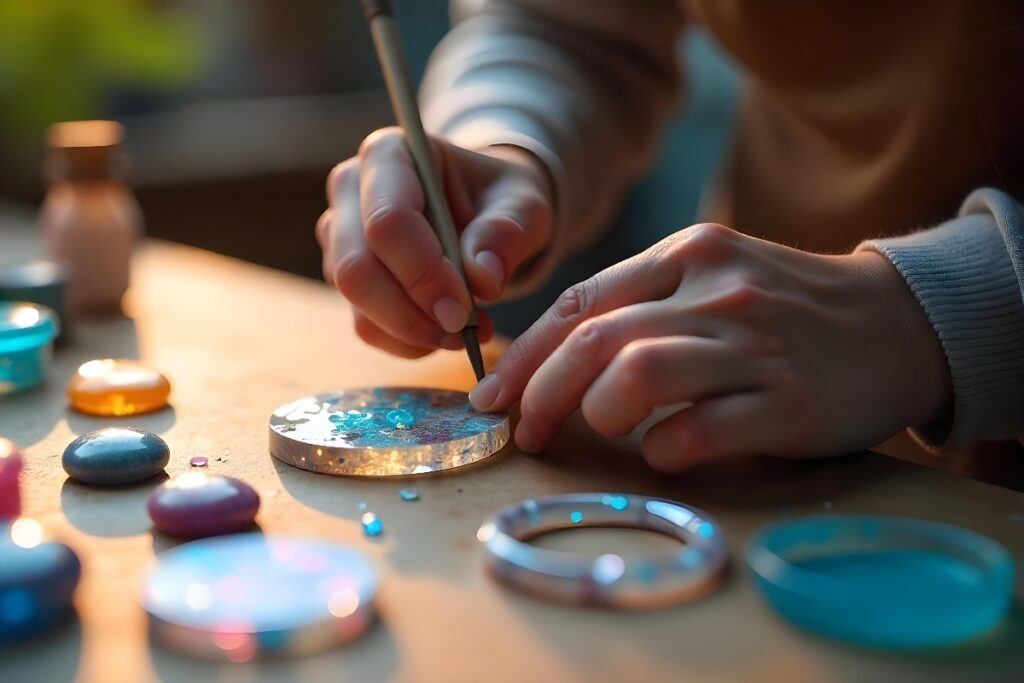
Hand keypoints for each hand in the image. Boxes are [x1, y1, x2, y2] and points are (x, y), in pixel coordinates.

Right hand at [317, 128, 552, 357]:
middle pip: (356, 268)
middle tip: (465, 332)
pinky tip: (445, 334)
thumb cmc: (500, 198)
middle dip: (412, 313)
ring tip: (466, 333)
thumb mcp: (522, 204)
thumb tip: (483, 278)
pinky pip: (365, 325)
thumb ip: (506, 232)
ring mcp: (340, 236)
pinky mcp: (344, 277)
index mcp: (389, 155)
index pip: (388, 222)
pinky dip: (407, 342)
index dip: (424, 273)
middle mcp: (350, 190)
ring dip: (413, 332)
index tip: (466, 308)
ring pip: (356, 303)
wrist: (484, 211)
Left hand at [469, 223, 951, 469]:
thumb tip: (551, 354)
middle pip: (597, 341)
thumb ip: (643, 301)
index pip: (581, 303)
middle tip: (524, 432)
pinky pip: (699, 430)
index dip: (524, 354)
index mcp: (689, 255)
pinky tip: (663, 453)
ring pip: (638, 375)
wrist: (899, 323)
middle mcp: (716, 292)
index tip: (492, 395)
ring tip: (602, 431)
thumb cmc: (786, 306)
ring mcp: (753, 345)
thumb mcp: (714, 275)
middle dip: (541, 392)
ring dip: (598, 413)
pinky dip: (662, 449)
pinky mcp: (788, 401)